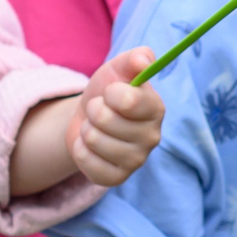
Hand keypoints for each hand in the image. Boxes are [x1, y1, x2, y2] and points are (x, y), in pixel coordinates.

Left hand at [70, 49, 164, 187]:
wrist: (88, 118)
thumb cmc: (107, 92)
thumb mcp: (118, 68)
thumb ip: (135, 57)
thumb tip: (143, 60)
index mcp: (156, 108)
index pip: (129, 101)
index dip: (111, 93)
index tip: (110, 92)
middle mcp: (152, 137)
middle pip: (105, 120)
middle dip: (93, 110)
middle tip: (99, 111)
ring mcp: (136, 160)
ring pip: (93, 140)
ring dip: (86, 130)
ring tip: (95, 127)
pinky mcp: (117, 178)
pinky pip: (87, 163)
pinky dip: (80, 151)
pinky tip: (90, 148)